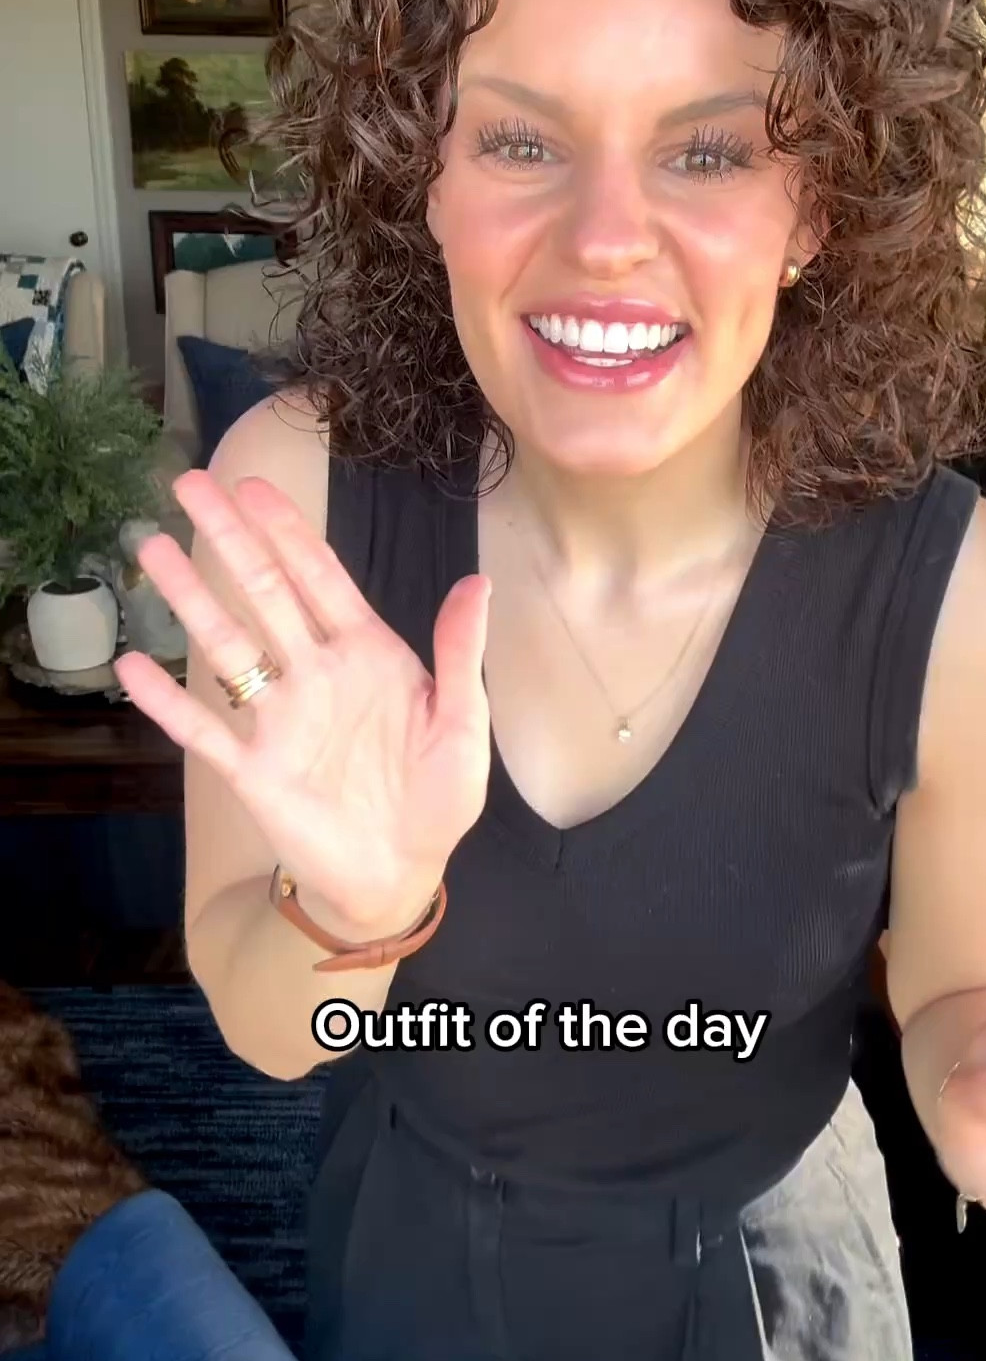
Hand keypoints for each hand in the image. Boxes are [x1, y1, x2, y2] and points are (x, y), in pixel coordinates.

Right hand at [113, 470, 491, 936]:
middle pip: (262, 592)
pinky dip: (167, 699)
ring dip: (189, 597)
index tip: (253, 488)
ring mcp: (279, 719)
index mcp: (367, 654)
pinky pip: (203, 728)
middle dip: (227, 538)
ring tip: (149, 547)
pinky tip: (134, 664)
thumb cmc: (438, 798)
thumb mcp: (462, 724)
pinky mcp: (253, 769)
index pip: (319, 578)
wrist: (401, 875)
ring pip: (225, 645)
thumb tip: (477, 581)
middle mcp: (315, 673)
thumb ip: (458, 653)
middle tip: (188, 485)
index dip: (287, 532)